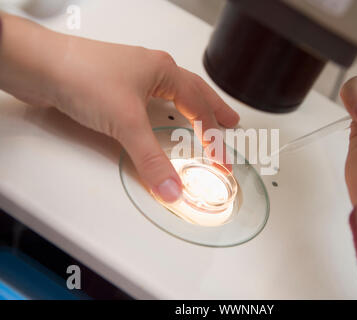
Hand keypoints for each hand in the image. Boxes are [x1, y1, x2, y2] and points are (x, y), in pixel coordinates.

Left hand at [0, 14, 239, 202]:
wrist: (40, 67)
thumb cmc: (81, 75)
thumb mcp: (126, 122)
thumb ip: (151, 159)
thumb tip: (170, 187)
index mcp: (164, 71)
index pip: (199, 109)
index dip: (214, 138)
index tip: (222, 160)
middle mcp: (152, 71)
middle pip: (194, 93)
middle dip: (214, 110)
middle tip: (231, 122)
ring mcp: (133, 77)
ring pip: (173, 94)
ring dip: (191, 108)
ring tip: (203, 119)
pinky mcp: (115, 88)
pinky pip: (152, 101)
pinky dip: (165, 112)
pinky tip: (160, 119)